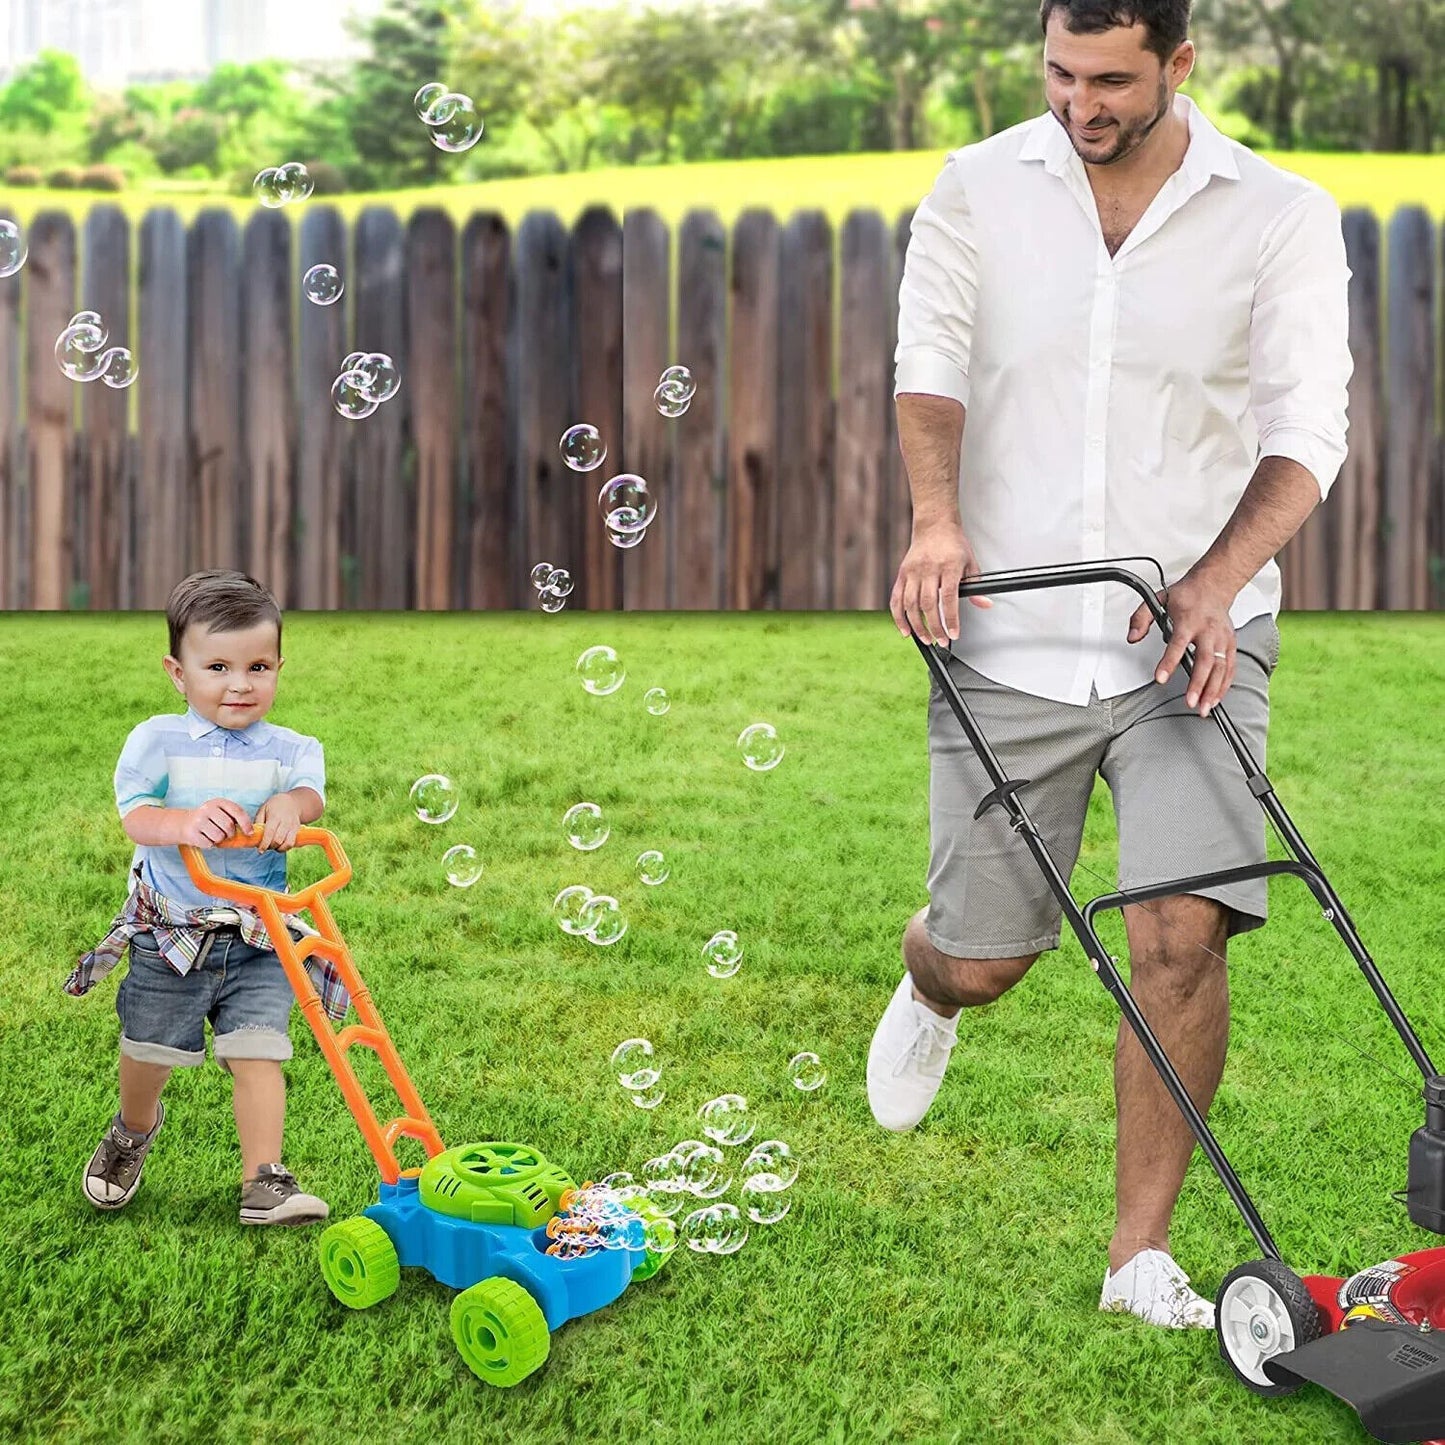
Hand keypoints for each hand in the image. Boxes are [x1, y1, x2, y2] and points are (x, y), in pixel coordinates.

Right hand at [181, 797, 251, 846]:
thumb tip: (250, 831)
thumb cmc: (209, 819)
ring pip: (219, 836)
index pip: (237, 811)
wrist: (183, 823)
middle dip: (230, 834)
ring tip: (213, 835)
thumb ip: (234, 817)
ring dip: (219, 840)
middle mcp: (207, 809)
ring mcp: (198, 820)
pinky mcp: (191, 833)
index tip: (250, 832)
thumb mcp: (220, 812)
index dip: (246, 823)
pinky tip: (204, 837)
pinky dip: (209, 844)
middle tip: (226, 834)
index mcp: (218, 802)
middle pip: (229, 826)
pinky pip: (209, 844)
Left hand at [255, 793, 302, 851]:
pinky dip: (285, 847)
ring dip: (279, 848)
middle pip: (279, 840)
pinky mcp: (298, 830)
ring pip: (288, 843)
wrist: (291, 802)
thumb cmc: (274, 806)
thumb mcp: (263, 809)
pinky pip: (292, 843)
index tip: (260, 850)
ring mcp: (293, 826)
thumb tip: (254, 835)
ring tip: (273, 846)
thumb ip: (258, 822)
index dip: (265, 843)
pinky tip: (280, 844)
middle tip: (265, 846)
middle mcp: (286, 822)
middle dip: (271, 847)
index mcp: (275, 816)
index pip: (270, 832)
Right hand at [889, 518, 993, 645]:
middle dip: (934, 627)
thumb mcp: (971, 563)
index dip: (951, 619)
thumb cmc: (953, 544)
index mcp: (948, 566)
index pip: (948, 598)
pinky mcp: (902, 574)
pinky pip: (896, 599)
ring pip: (910, 604)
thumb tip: (984, 604)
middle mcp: (928, 569)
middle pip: (928, 604)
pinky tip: (906, 630)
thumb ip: (976, 586)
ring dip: (917, 626)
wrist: (934, 526)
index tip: (954, 634)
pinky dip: (899, 617)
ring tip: (926, 639)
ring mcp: (913, 572)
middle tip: (941, 641)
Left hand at [1127, 568, 1237, 718]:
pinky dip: (1224, 685)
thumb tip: (1132, 637)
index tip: (1160, 678)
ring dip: (1213, 690)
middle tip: (1190, 702)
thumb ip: (1141, 618)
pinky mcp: (1231, 644)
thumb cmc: (1187, 595)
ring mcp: (1222, 638)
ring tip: (1204, 708)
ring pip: (1221, 667)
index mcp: (1189, 620)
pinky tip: (1216, 699)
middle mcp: (1208, 630)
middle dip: (1199, 684)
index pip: (1178, 644)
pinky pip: (1230, 668)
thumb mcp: (1157, 599)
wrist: (1214, 585)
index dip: (1169, 662)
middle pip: (1206, 661)